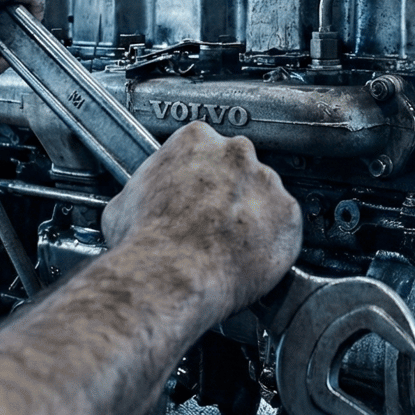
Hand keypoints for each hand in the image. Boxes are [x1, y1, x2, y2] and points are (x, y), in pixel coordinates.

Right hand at [101, 122, 301, 315]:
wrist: (170, 275)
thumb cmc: (146, 241)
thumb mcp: (126, 202)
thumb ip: (148, 188)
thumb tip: (144, 199)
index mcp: (196, 139)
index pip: (205, 145)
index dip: (200, 173)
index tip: (196, 190)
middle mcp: (237, 152)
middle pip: (239, 166)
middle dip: (229, 190)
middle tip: (212, 220)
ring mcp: (267, 182)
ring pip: (265, 196)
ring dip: (253, 215)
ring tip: (229, 244)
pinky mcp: (289, 216)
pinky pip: (286, 226)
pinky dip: (274, 240)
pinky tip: (249, 256)